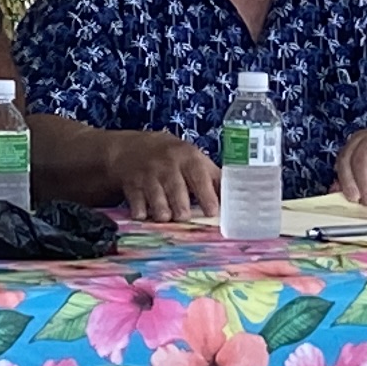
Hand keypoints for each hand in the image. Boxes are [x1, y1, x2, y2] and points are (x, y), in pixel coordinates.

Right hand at [104, 129, 222, 223]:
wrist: (133, 149)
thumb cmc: (173, 158)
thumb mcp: (194, 159)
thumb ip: (213, 179)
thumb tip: (235, 201)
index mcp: (189, 159)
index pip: (200, 179)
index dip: (207, 198)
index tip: (212, 213)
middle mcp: (168, 167)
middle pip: (177, 196)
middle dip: (182, 212)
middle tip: (184, 216)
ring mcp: (148, 177)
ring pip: (158, 206)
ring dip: (163, 216)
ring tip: (166, 216)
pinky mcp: (132, 187)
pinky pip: (138, 209)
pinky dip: (142, 215)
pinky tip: (145, 213)